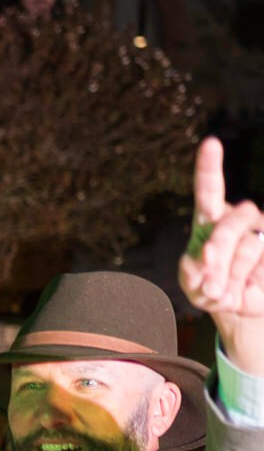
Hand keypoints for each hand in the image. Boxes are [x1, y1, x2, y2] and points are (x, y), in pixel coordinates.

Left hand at [183, 136, 263, 368]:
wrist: (240, 306)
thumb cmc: (211, 289)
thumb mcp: (195, 287)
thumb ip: (193, 276)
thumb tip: (204, 263)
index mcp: (210, 221)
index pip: (209, 190)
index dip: (210, 168)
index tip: (211, 144)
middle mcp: (237, 220)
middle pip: (228, 225)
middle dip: (217, 256)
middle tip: (209, 284)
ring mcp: (260, 232)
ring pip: (246, 248)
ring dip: (231, 277)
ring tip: (226, 289)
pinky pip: (261, 263)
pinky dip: (248, 282)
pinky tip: (245, 288)